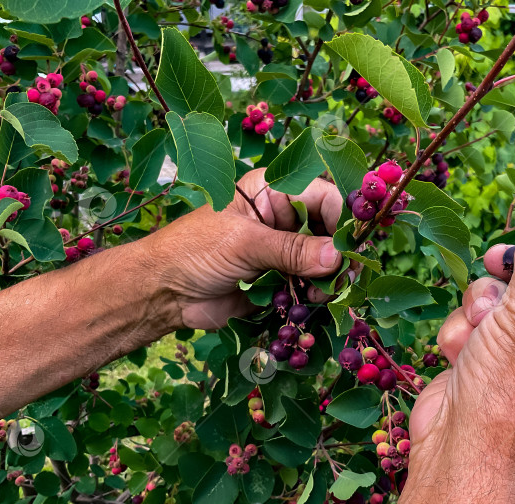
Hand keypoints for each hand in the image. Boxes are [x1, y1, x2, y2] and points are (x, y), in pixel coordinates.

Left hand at [145, 169, 344, 328]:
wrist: (163, 293)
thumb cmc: (195, 251)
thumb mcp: (244, 243)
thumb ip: (292, 250)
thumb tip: (337, 257)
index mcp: (270, 191)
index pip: (322, 196)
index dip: (342, 218)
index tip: (352, 247)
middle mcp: (280, 217)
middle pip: (328, 229)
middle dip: (338, 253)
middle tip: (346, 276)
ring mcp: (280, 249)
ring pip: (322, 260)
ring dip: (329, 277)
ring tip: (325, 293)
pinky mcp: (278, 279)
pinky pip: (309, 284)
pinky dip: (316, 293)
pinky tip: (312, 301)